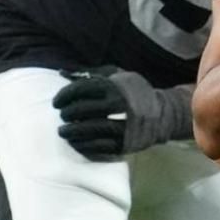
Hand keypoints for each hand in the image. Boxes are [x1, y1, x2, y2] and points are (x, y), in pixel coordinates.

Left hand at [53, 68, 173, 160]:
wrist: (162, 114)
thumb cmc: (133, 92)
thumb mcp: (116, 76)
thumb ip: (89, 74)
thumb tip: (61, 73)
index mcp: (115, 86)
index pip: (83, 89)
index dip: (65, 95)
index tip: (56, 103)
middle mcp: (119, 104)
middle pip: (85, 109)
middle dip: (68, 113)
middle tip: (62, 116)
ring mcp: (123, 125)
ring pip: (91, 129)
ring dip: (73, 132)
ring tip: (63, 132)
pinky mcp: (125, 143)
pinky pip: (100, 146)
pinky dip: (85, 146)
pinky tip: (76, 143)